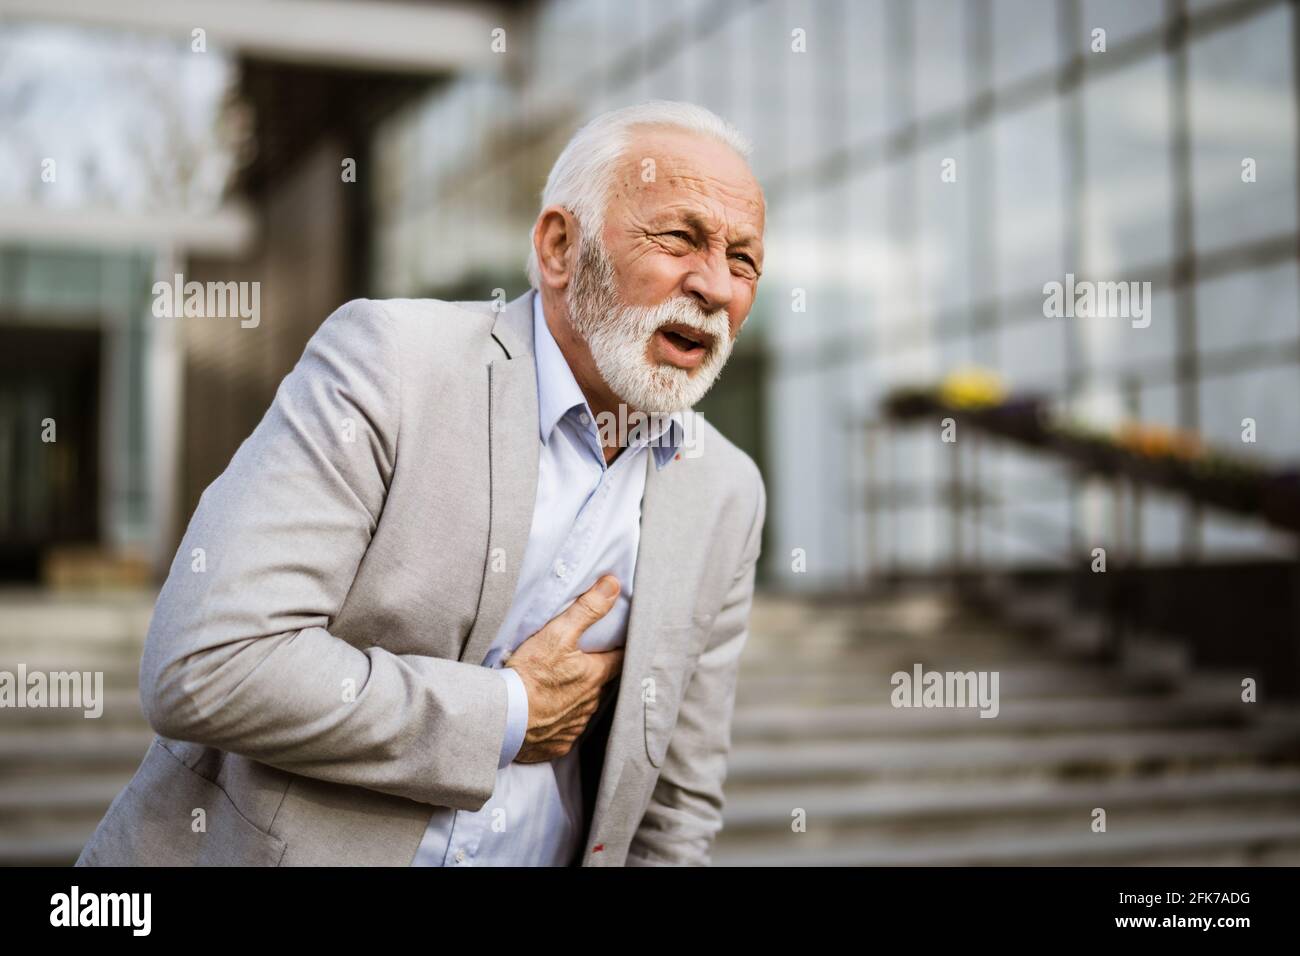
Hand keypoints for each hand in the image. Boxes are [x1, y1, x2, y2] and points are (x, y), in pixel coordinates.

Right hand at [505, 575, 624, 762]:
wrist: (503, 718)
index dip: (620, 649)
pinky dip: (559, 721)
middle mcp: (590, 703)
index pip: (619, 659)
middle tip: (583, 663)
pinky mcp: (558, 743)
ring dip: (576, 698)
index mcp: (594, 676)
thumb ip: (587, 609)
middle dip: (595, 673)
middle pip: (600, 684)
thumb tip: (613, 585)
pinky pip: (565, 730)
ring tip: (559, 688)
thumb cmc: (530, 675)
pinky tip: (547, 714)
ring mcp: (575, 725)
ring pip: (583, 707)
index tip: (619, 642)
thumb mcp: (558, 634)